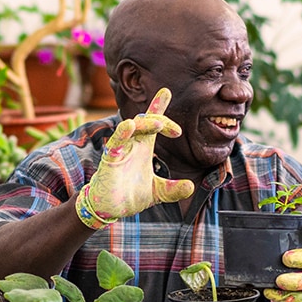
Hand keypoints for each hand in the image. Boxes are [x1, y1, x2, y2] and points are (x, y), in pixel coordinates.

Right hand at [74, 88, 192, 228]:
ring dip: (146, 123)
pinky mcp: (110, 159)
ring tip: (160, 123)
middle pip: (144, 121)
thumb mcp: (158, 192)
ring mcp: (120, 150)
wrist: (111, 209)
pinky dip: (122, 133)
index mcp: (143, 147)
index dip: (158, 106)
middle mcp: (132, 145)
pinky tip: (129, 125)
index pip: (152, 123)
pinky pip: (116, 142)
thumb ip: (174, 189)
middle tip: (176, 130)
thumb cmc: (130, 196)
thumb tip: (191, 187)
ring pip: (132, 127)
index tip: (166, 92)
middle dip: (159, 118)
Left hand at [263, 221, 301, 301]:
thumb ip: (279, 251)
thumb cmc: (294, 276)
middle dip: (300, 258)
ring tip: (279, 281)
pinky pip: (296, 299)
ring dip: (292, 281)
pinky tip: (270, 292)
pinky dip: (281, 296)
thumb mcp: (290, 262)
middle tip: (286, 258)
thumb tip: (256, 238)